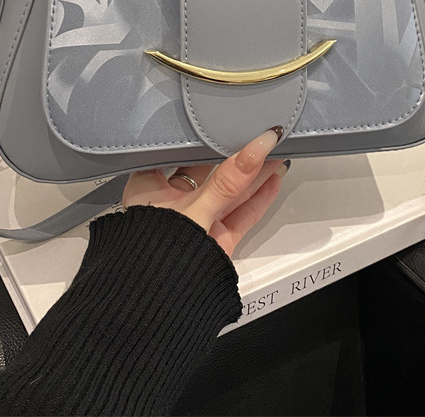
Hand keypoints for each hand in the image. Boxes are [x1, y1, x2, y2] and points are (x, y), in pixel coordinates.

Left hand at [121, 128, 289, 256]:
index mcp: (148, 189)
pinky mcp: (215, 242)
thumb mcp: (195, 207)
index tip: (222, 119)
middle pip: (208, 173)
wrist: (154, 305)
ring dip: (253, 174)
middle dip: (233, 155)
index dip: (200, 139)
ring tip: (276, 150)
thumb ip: (228, 180)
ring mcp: (196, 224)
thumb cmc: (155, 252)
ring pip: (228, 194)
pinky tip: (274, 179)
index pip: (176, 154)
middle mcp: (171, 205)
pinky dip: (257, 198)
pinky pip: (239, 215)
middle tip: (256, 133)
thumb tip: (257, 147)